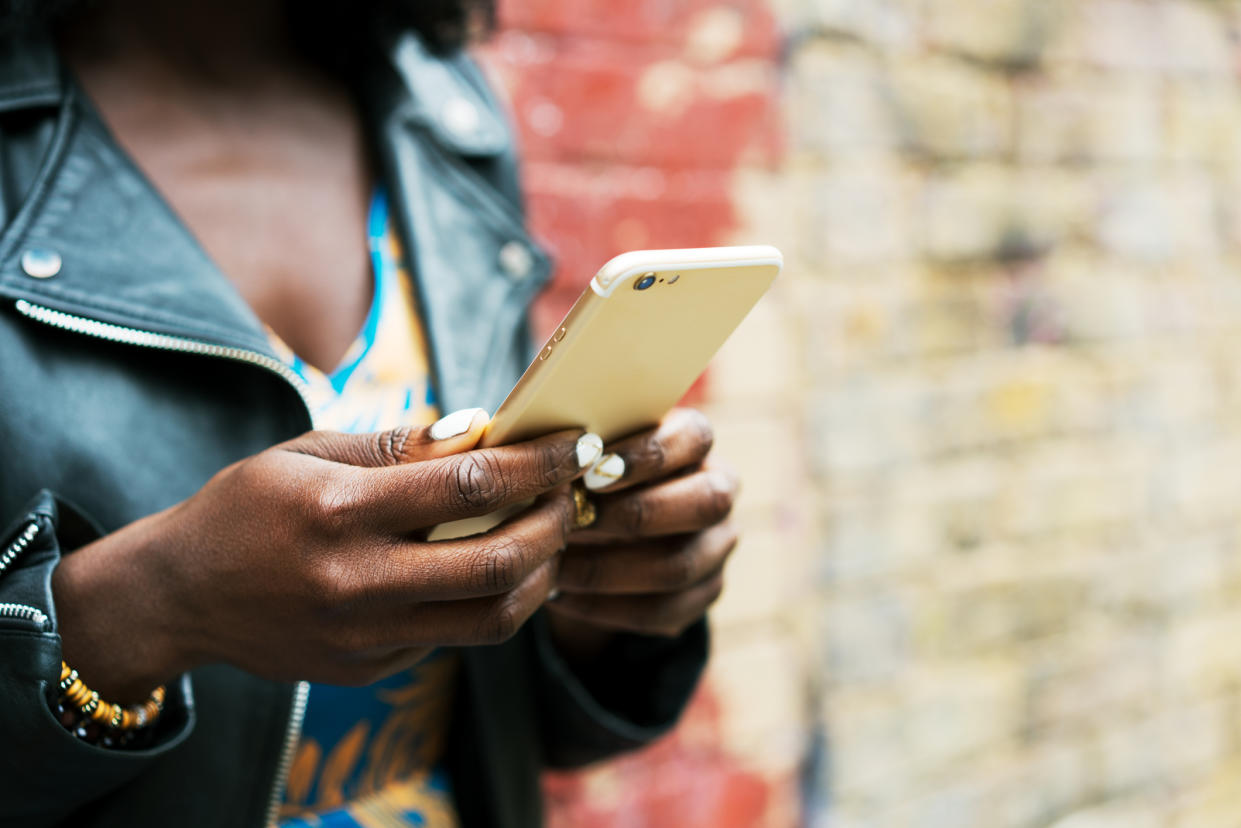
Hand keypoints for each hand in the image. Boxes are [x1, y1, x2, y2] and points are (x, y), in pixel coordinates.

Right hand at [53, 410, 594, 700]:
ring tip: (548, 538)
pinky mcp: (368, 669)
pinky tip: (492, 568)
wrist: (178, 596)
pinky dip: (488, 601)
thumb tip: (483, 431)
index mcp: (340, 512)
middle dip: (556, 525)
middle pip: (499, 565)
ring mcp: (364, 637)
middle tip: (572, 496)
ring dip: (540, 576)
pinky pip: (452, 637)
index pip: (471, 485)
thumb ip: (399, 447)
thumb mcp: (311, 453)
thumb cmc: (248, 507)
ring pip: (492, 618)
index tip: (576, 445)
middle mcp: (356, 582)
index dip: (539, 464)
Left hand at [547, 408, 738, 654]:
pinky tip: (560, 596)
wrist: (595, 526)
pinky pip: (661, 611)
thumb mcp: (584, 451)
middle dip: (634, 514)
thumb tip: (542, 456)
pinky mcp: (703, 593)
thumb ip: (577, 449)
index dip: (648, 455)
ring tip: (554, 566)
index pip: (694, 437)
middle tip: (572, 522)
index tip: (590, 472)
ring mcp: (716, 546)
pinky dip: (604, 607)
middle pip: (705, 503)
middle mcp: (719, 490)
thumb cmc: (582, 472)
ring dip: (608, 568)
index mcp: (695, 440)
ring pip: (679, 565)